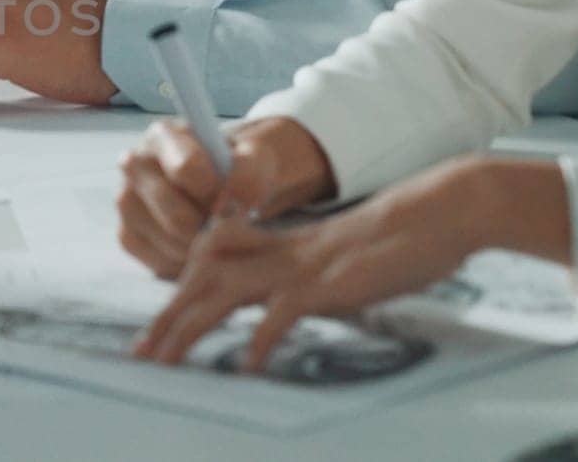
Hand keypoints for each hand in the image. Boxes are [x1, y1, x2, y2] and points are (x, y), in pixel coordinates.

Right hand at [117, 118, 335, 278]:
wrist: (221, 183)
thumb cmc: (236, 166)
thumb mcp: (255, 157)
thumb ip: (249, 172)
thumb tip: (233, 205)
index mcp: (162, 135)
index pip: (187, 168)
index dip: (220, 193)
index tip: (237, 201)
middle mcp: (134, 164)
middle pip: (177, 216)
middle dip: (212, 229)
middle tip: (229, 223)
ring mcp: (126, 201)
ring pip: (171, 243)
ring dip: (203, 248)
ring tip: (217, 230)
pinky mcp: (126, 234)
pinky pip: (161, 262)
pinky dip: (187, 262)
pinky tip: (200, 243)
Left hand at [134, 157, 524, 371]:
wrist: (435, 213)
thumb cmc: (394, 241)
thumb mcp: (335, 257)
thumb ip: (303, 274)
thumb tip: (280, 305)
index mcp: (279, 245)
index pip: (211, 261)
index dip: (180, 290)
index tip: (160, 323)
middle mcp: (279, 253)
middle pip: (203, 279)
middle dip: (168, 317)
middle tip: (141, 353)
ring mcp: (299, 266)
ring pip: (224, 293)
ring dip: (189, 328)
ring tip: (166, 360)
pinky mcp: (327, 283)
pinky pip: (281, 313)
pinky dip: (260, 339)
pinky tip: (245, 365)